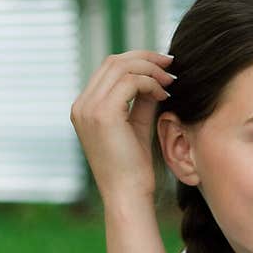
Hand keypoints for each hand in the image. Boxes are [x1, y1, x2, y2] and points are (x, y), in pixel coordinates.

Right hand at [70, 50, 175, 203]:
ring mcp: (88, 108)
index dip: (138, 60)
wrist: (127, 194)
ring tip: (170, 82)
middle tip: (171, 64)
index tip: (164, 66)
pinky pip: (129, 82)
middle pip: (113, 61)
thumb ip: (142, 100)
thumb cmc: (134, 166)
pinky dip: (150, 83)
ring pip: (121, 67)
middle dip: (145, 58)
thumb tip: (155, 76)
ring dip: (150, 70)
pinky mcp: (102, 114)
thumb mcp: (137, 125)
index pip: (109, 68)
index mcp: (85, 107)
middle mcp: (81, 105)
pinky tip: (163, 95)